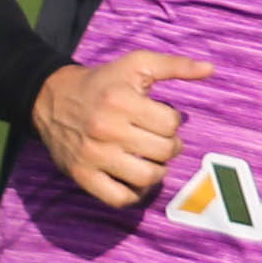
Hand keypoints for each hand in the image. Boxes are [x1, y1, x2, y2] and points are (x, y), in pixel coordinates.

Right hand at [34, 49, 214, 206]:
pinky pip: (118, 197)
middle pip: (163, 151)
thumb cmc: (102, 82)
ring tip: (152, 160)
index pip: (171, 125)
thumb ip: (174, 65)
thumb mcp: (136, 64)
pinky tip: (136, 182)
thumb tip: (210, 69)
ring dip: (157, 171)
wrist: (51, 98)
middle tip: (159, 140)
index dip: (173, 123)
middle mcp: (107, 129)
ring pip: (146, 177)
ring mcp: (93, 155)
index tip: (162, 119)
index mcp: (122, 101)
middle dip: (168, 146)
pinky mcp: (82, 174)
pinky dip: (134, 195)